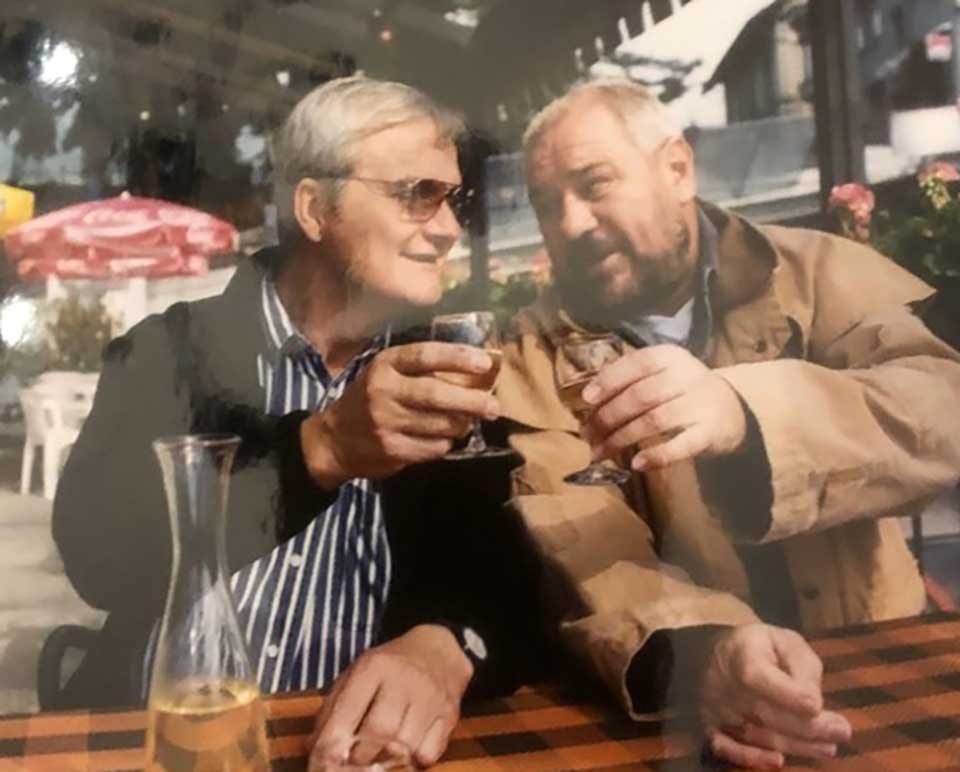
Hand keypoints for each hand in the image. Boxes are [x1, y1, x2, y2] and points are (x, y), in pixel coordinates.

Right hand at [302, 342, 499, 486]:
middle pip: (436, 394)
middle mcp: (383, 391)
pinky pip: (434, 447)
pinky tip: (444, 438)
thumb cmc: (370, 399)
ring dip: (462, 424)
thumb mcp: (387, 375)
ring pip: (440, 424)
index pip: (426, 355)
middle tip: (494, 406)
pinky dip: (446, 443)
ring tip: (469, 422)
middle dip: (471, 400)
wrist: (334, 440)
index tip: (485, 362)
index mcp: (385, 365)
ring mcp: (386, 422)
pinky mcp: (392, 449)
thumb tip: (476, 372)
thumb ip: (421, 371)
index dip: (458, 357)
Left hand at [308, 625, 472, 768]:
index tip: (322, 762)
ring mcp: (431, 698)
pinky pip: (430, 752)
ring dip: (386, 760)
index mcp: (374, 667)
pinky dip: (413, 760)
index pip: (349, 710)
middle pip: (381, 730)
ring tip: (377, 758)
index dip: (332, 743)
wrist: (438, 650)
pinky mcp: (449, 715)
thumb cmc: (389, 667)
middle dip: (361, 755)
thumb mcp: (356, 674)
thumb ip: (333, 710)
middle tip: (353, 760)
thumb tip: (313, 749)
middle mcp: (405, 680)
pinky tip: (405, 752)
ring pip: (406, 745)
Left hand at [580, 344, 746, 469]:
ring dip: (622, 439)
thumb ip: (629, 380)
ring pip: (654, 420)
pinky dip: (656, 455)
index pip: (636, 363)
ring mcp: (700, 404)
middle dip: (608, 417)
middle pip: (640, 396)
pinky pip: (681, 445)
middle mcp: (686, 376)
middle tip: (588, 434)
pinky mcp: (711, 432)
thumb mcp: (660, 375)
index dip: (609, 380)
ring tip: (600, 452)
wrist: (732, 409)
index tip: (586, 400)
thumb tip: (588, 398)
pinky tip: (636, 464)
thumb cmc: (681, 392)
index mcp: (670, 357)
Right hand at [700, 624, 851, 768]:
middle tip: (842, 731)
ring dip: (795, 745)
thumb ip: (803, 667)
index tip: (817, 706)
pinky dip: (750, 758)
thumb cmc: (763, 647)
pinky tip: (778, 762)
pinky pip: (725, 748)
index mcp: (741, 654)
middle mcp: (723, 683)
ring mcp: (715, 707)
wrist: (721, 653)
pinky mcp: (710, 725)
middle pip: (764, 712)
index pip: (759, 677)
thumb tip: (813, 703)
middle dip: (807, 726)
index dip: (788, 694)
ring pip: (755, 733)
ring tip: (829, 747)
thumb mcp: (787, 642)